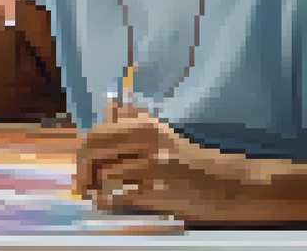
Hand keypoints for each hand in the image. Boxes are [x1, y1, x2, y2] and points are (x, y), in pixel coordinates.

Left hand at [76, 107, 278, 224]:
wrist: (226, 183)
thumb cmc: (190, 160)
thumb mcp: (161, 134)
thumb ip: (132, 120)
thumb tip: (110, 103)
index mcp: (143, 126)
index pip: (95, 135)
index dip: (81, 153)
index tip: (80, 166)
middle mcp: (145, 142)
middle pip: (93, 152)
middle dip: (82, 170)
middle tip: (81, 185)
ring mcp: (151, 166)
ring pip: (103, 175)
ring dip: (94, 187)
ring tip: (93, 195)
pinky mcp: (158, 190)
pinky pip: (119, 196)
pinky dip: (107, 201)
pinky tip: (106, 203)